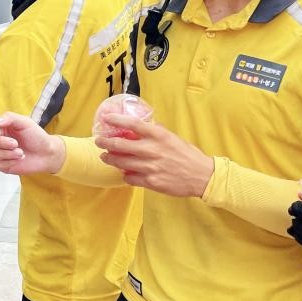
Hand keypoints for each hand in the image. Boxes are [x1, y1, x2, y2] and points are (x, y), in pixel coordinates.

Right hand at [0, 113, 64, 174]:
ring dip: (7, 153)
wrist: (46, 154)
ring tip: (20, 152)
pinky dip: (9, 161)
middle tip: (15, 143)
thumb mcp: (25, 122)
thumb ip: (9, 118)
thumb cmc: (37, 137)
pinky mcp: (2, 164)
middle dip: (2, 142)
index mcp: (2, 126)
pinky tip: (18, 159)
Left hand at [96, 115, 213, 197]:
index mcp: (158, 135)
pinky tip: (124, 173)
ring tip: (106, 157)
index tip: (106, 119)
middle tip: (99, 142)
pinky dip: (125, 175)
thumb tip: (141, 127)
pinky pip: (130, 178)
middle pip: (120, 145)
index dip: (116, 120)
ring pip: (121, 163)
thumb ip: (156, 133)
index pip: (132, 124)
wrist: (202, 176)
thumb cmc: (188, 155)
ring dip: (110, 159)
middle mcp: (152, 150)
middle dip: (105, 143)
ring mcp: (150, 167)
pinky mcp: (151, 182)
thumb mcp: (173, 138)